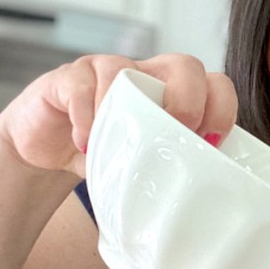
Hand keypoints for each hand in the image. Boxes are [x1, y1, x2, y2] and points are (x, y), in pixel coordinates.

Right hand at [0, 52, 238, 176]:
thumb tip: (203, 204)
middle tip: (177, 132)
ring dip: (125, 108)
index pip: (214, 84)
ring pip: (125, 67)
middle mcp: (145, 74)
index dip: (221, 109)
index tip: (210, 143)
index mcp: (174, 94)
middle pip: (184, 64)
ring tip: (118, 146)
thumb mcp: (144, 164)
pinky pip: (80, 86)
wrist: (48, 156)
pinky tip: (84, 143)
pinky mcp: (67, 79)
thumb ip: (171, 169)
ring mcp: (106, 70)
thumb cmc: (106, 157)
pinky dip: (85, 115)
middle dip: (188, 98)